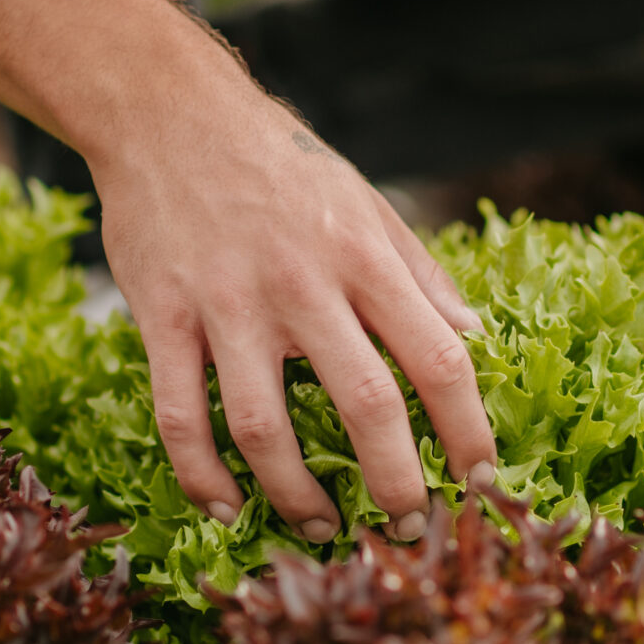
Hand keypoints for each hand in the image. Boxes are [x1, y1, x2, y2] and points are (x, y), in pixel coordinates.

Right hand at [0, 0, 497, 538]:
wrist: (168, 112)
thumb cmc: (279, 163)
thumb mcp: (366, 202)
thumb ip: (420, 274)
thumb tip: (475, 338)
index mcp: (363, 256)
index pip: (440, 356)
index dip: (469, 430)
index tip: (481, 481)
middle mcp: (301, 283)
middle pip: (364, 404)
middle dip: (396, 484)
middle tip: (411, 530)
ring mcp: (226, 304)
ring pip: (265, 426)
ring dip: (297, 495)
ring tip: (320, 528)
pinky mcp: (162, 317)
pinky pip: (181, 415)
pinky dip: (202, 475)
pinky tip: (225, 508)